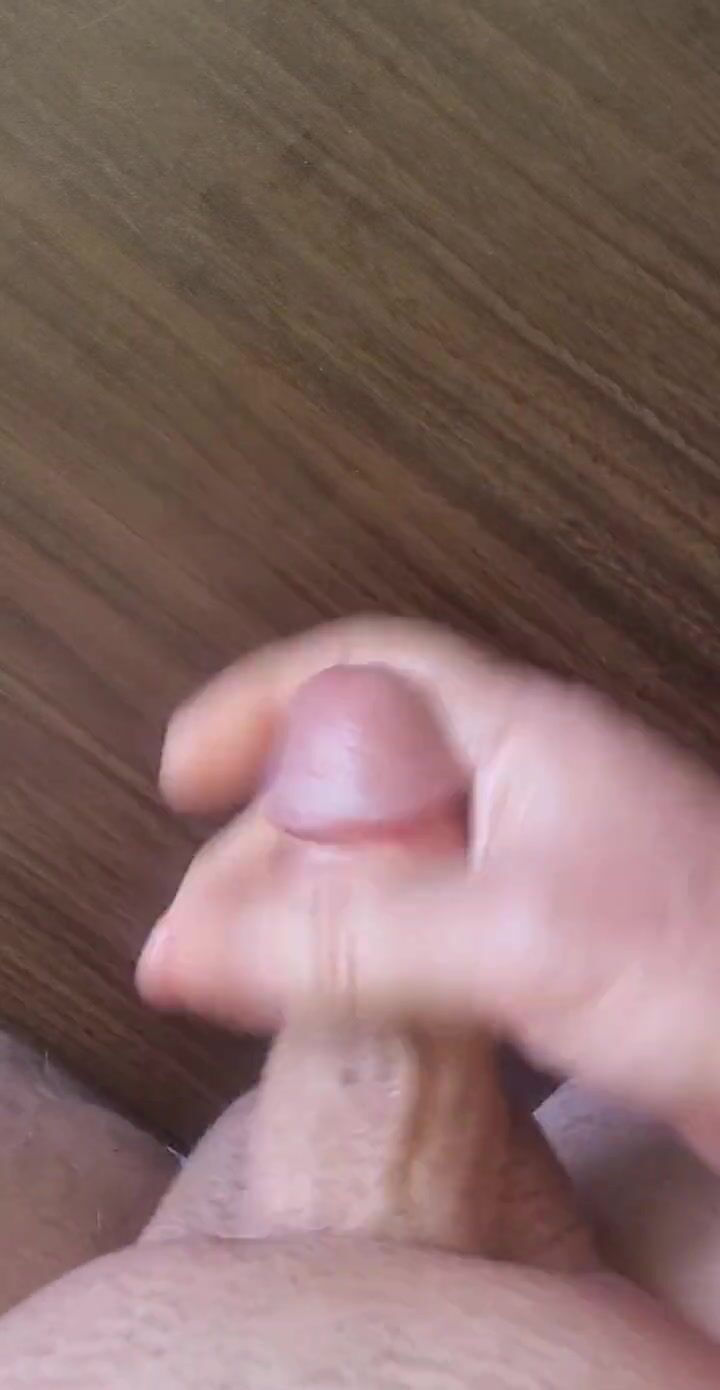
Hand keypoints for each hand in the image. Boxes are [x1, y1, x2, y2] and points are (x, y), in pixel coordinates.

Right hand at [137, 616, 719, 1157]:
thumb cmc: (717, 972)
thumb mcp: (521, 937)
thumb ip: (356, 938)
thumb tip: (193, 944)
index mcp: (523, 738)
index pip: (365, 670)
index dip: (262, 702)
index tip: (186, 770)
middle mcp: (528, 791)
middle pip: (359, 775)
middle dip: (262, 838)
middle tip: (198, 921)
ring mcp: (543, 870)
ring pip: (390, 858)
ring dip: (307, 902)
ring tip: (238, 968)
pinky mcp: (557, 949)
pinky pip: (429, 926)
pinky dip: (364, 954)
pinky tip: (337, 1000)